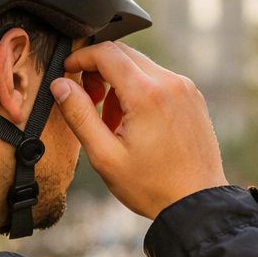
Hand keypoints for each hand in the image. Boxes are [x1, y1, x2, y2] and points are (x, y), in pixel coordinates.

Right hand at [50, 42, 227, 218]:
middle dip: (99, 70)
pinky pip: (160, 80)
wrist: (197, 204)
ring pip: (142, 67)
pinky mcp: (193, 98)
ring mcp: (186, 89)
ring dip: (120, 83)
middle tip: (89, 100)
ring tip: (114, 123)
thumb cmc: (152, 186)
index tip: (67, 72)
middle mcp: (170, 83)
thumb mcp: (105, 156)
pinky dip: (141, 91)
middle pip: (124, 54)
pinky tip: (136, 124)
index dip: (80, 57)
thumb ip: (80, 115)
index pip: (106, 53)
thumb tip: (60, 85)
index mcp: (147, 94)